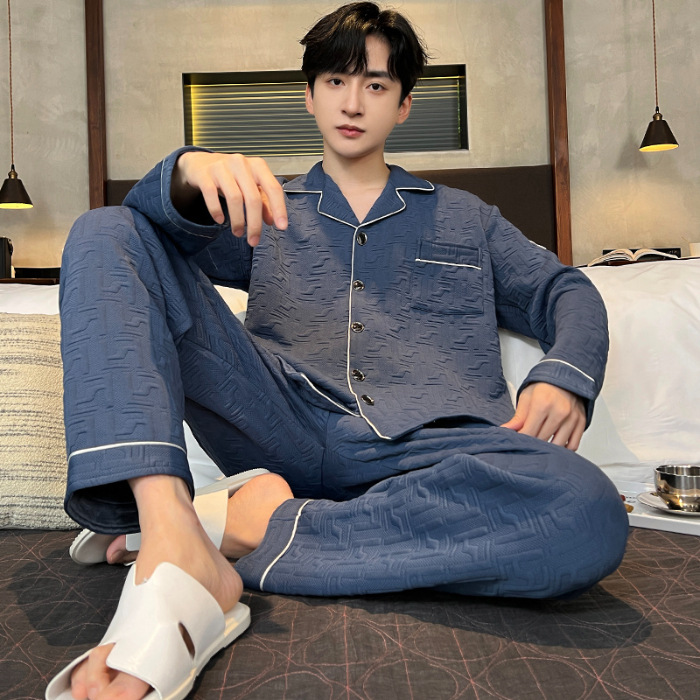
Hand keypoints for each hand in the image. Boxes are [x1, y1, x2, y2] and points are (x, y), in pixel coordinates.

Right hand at [172, 151, 287, 246]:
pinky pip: (211, 195)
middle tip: (253, 241)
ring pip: (234, 198)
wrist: (199, 163)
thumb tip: (271, 221)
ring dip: (237, 221)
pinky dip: (216, 210)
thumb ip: (262, 202)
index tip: (282, 227)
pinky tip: (219, 220)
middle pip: (253, 198)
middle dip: (255, 224)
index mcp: (257, 166)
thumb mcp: (249, 185)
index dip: (279, 209)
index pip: (273, 188)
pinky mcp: (204, 174)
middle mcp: (241, 164)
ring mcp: (221, 167)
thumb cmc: (230, 176)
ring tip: (238, 233)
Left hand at [501, 382, 585, 450]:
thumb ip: (518, 417)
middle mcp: (559, 411)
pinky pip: (573, 444)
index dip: (521, 439)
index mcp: (542, 404)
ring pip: (558, 445)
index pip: (529, 432)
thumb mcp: (527, 398)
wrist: (566, 376)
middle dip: (533, 443)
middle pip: (542, 439)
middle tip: (527, 442)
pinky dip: (564, 448)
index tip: (517, 441)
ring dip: (549, 448)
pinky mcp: (581, 422)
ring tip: (541, 443)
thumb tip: (506, 430)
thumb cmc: (545, 387)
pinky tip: (556, 444)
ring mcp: (572, 418)